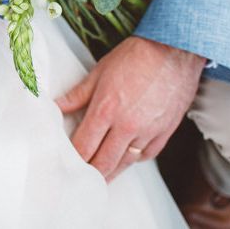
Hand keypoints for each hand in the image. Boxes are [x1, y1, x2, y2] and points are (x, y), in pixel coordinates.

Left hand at [57, 36, 205, 180]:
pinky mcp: (165, 132)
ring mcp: (147, 132)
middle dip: (90, 173)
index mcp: (106, 110)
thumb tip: (56, 106)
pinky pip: (147, 156)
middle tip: (81, 178)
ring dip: (112, 171)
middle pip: (104, 163)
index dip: (73, 158)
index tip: (66, 163)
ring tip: (101, 175)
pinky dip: (135, 159)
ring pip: (125, 163)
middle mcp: (126, 126)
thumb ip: (77, 95)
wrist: (173, 50)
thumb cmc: (135, 56)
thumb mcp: (99, 72)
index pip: (84, 146)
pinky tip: (126, 157)